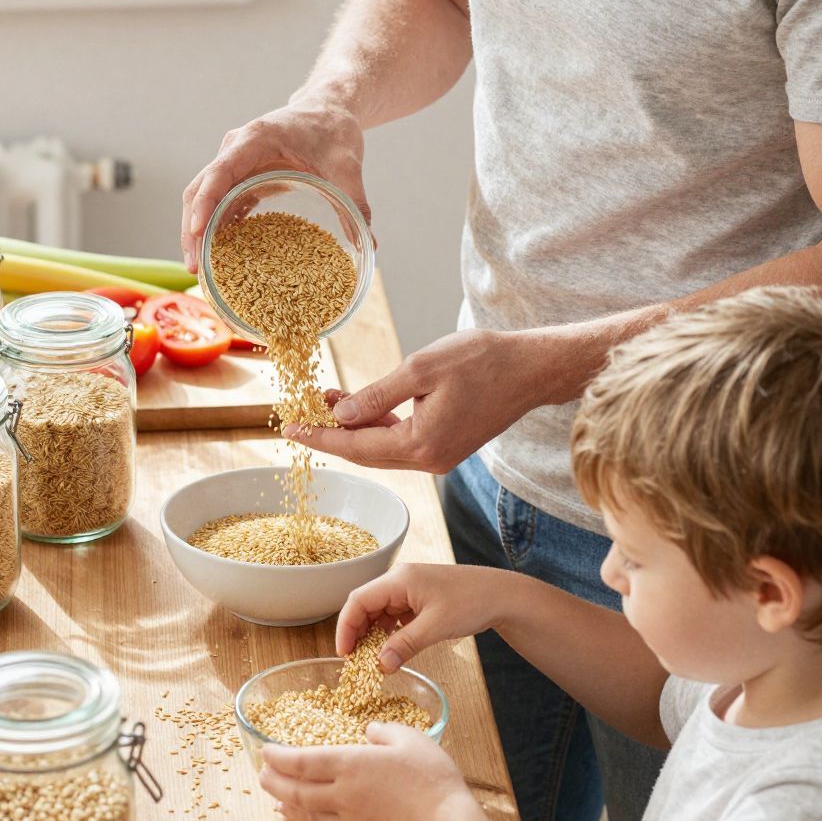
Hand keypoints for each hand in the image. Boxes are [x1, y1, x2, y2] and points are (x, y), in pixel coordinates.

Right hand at [181, 102, 370, 270]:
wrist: (329, 109)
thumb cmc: (334, 128)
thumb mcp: (348, 165)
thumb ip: (356, 202)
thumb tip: (370, 244)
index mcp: (255, 140)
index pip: (218, 173)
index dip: (205, 203)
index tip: (198, 233)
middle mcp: (235, 149)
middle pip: (199, 190)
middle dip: (192, 229)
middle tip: (194, 267)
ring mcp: (234, 161)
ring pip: (202, 197)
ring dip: (197, 232)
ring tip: (199, 269)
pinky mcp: (241, 175)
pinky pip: (218, 201)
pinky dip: (214, 226)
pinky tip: (219, 254)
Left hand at [259, 723, 473, 820]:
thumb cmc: (431, 780)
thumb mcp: (411, 739)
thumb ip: (385, 732)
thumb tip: (369, 732)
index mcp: (351, 764)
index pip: (303, 761)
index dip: (279, 757)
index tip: (265, 752)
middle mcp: (342, 793)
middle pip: (296, 789)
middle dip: (273, 781)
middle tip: (260, 774)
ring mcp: (349, 819)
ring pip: (306, 811)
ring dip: (285, 802)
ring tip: (273, 797)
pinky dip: (307, 820)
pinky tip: (306, 818)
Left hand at [287, 327, 539, 474]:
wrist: (531, 368)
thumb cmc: (484, 361)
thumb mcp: (421, 369)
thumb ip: (378, 394)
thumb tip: (343, 414)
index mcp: (422, 444)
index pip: (356, 446)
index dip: (320, 437)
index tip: (290, 428)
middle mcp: (430, 460)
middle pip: (366, 453)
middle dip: (333, 433)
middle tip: (303, 412)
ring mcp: (441, 456)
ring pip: (383, 448)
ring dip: (356, 427)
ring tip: (330, 400)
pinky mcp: (448, 445)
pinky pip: (402, 442)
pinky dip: (380, 425)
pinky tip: (365, 405)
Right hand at [335, 562, 507, 667]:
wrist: (502, 595)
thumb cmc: (471, 602)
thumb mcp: (435, 627)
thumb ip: (404, 645)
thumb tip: (380, 666)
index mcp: (399, 579)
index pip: (358, 600)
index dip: (346, 627)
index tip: (344, 653)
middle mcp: (400, 579)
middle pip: (365, 604)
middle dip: (357, 632)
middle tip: (355, 660)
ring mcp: (410, 588)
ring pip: (379, 610)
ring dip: (373, 633)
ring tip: (372, 657)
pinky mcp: (419, 597)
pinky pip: (394, 614)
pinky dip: (389, 631)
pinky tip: (392, 647)